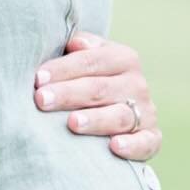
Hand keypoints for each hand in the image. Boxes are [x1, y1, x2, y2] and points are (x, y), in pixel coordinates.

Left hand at [34, 32, 160, 160]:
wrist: (114, 108)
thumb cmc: (89, 80)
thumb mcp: (87, 59)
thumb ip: (80, 49)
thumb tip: (75, 43)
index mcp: (123, 58)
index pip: (91, 61)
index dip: (64, 68)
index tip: (38, 78)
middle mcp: (137, 83)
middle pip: (100, 88)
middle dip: (69, 94)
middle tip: (41, 100)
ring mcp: (146, 111)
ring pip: (120, 116)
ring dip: (96, 120)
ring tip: (72, 123)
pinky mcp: (152, 137)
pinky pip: (146, 142)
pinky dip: (133, 145)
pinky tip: (114, 147)